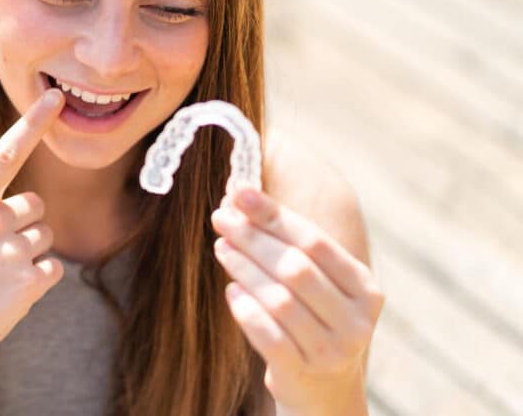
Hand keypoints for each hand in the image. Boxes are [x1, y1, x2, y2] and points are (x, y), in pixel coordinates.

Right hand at [0, 88, 66, 370]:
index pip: (5, 154)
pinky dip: (39, 281)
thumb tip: (27, 209)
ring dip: (30, 255)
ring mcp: (10, 251)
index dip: (32, 123)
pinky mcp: (28, 282)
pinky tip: (9, 294)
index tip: (55, 97)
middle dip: (26, 224)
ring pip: (45, 237)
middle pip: (36, 205)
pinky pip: (54, 268)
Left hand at [210, 184, 383, 412]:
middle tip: (220, 218)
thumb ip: (289, 244)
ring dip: (244, 269)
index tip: (240, 191)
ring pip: (280, 299)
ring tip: (221, 248)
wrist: (325, 393)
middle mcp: (356, 320)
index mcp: (365, 289)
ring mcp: (332, 350)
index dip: (275, 215)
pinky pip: (269, 335)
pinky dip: (246, 310)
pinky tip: (231, 291)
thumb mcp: (319, 286)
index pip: (315, 241)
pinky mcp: (304, 373)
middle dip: (253, 238)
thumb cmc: (313, 321)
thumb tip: (241, 193)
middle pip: (296, 268)